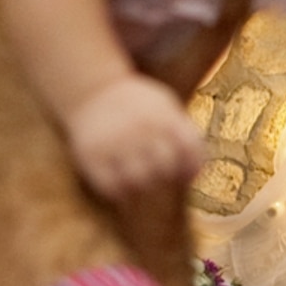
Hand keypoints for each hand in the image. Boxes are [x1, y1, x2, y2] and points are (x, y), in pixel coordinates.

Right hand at [65, 73, 204, 197]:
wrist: (91, 91)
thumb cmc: (135, 104)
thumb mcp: (163, 104)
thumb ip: (182, 131)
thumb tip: (195, 170)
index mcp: (162, 115)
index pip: (189, 149)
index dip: (192, 168)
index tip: (186, 177)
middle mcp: (139, 128)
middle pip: (165, 166)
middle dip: (168, 178)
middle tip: (163, 182)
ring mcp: (114, 142)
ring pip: (139, 180)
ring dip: (145, 187)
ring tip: (145, 186)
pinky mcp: (91, 155)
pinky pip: (111, 186)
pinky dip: (121, 194)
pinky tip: (124, 190)